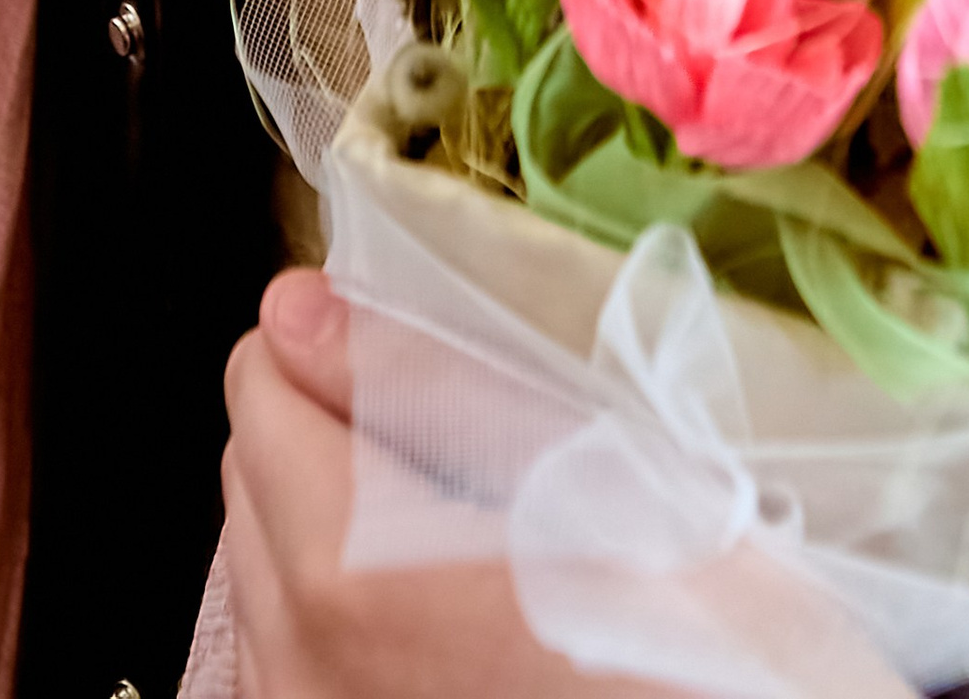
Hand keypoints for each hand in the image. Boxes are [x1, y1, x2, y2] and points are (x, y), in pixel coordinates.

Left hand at [221, 270, 910, 698]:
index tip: (423, 334)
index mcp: (353, 569)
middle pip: (254, 473)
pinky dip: (346, 612)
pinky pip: (293, 657)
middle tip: (465, 422)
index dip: (342, 332)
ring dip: (338, 517)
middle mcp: (302, 664)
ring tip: (470, 519)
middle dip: (334, 421)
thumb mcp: (610, 476)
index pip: (263, 381)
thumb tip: (303, 306)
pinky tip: (451, 608)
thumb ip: (436, 382)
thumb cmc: (715, 653)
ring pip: (266, 569)